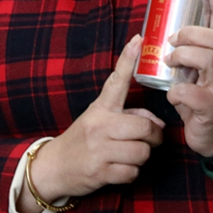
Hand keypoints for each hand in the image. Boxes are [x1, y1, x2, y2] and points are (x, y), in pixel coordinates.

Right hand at [17, 35, 163, 212]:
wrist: (54, 167)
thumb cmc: (84, 139)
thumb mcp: (101, 120)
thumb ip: (130, 115)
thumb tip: (158, 124)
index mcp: (101, 108)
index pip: (117, 80)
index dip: (128, 60)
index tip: (138, 40)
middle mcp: (100, 125)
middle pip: (144, 127)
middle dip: (154, 136)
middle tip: (151, 138)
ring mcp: (99, 149)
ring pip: (141, 152)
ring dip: (142, 156)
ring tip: (131, 154)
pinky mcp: (100, 172)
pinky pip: (132, 173)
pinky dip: (132, 173)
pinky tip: (121, 168)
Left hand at [164, 0, 212, 159]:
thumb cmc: (201, 96)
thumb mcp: (194, 69)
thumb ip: (185, 49)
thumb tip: (160, 27)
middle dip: (192, 34)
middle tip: (172, 41)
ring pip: (210, 59)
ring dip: (184, 57)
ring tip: (170, 63)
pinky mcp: (211, 107)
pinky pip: (193, 93)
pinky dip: (177, 92)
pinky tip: (172, 95)